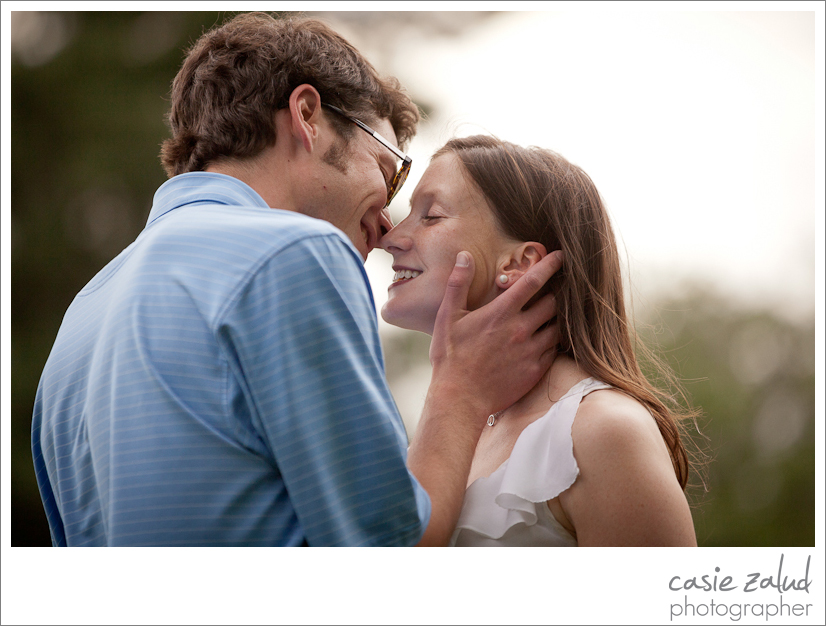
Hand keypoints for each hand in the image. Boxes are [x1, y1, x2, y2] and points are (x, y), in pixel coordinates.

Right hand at [429, 249, 563, 419]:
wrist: (459, 398)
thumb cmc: (450, 357)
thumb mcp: (448, 316)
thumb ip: (458, 284)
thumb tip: (464, 256)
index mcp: (501, 313)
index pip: (533, 281)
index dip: (550, 265)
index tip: (560, 256)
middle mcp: (521, 329)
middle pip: (552, 303)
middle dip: (553, 294)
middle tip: (550, 292)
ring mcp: (531, 351)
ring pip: (557, 327)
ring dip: (554, 319)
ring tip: (547, 317)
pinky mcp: (535, 370)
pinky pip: (554, 350)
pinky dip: (551, 342)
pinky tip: (542, 341)